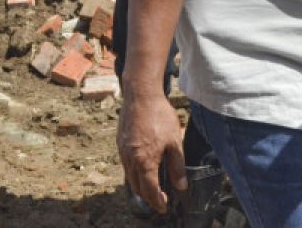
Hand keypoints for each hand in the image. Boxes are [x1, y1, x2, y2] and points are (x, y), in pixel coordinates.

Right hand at [117, 90, 186, 213]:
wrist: (140, 95)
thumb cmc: (159, 116)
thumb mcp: (174, 141)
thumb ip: (177, 166)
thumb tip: (181, 186)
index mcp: (145, 161)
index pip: (150, 190)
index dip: (157, 202)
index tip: (164, 208)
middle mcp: (130, 158)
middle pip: (137, 186)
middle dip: (148, 197)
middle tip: (159, 200)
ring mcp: (123, 150)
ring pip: (129, 176)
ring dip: (140, 185)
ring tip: (151, 186)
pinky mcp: (120, 142)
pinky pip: (125, 164)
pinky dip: (134, 172)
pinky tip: (142, 167)